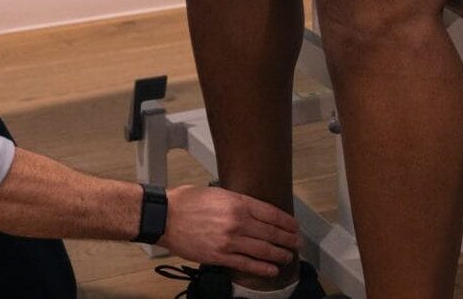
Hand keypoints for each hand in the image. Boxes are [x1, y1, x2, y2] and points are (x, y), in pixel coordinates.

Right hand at [160, 184, 300, 276]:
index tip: (294, 227)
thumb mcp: (217, 192)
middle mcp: (238, 221)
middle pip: (270, 232)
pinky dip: (262, 268)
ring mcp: (230, 241)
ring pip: (262, 250)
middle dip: (287, 239)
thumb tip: (252, 210)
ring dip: (279, 254)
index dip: (286, 222)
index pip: (271, 213)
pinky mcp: (220, 256)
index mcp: (238, 202)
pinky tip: (272, 269)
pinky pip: (246, 264)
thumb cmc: (188, 201)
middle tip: (297, 243)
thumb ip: (237, 201)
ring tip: (288, 256)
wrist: (166, 217)